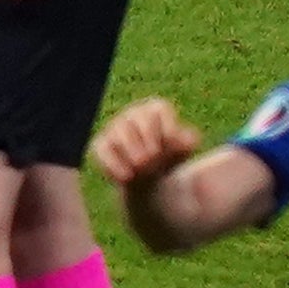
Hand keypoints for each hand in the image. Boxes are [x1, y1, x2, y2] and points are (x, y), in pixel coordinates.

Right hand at [89, 95, 204, 193]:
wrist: (151, 176)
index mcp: (156, 109)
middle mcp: (133, 114)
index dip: (165, 129)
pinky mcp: (100, 144)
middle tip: (152, 158)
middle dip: (145, 139)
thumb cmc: (170, 156)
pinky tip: (125, 178)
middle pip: (137, 118)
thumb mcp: (185, 149)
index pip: (159, 111)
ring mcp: (115, 127)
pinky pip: (102, 150)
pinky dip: (112, 164)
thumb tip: (179, 139)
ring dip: (130, 151)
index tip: (170, 148)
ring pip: (118, 133)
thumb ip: (188, 141)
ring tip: (140, 169)